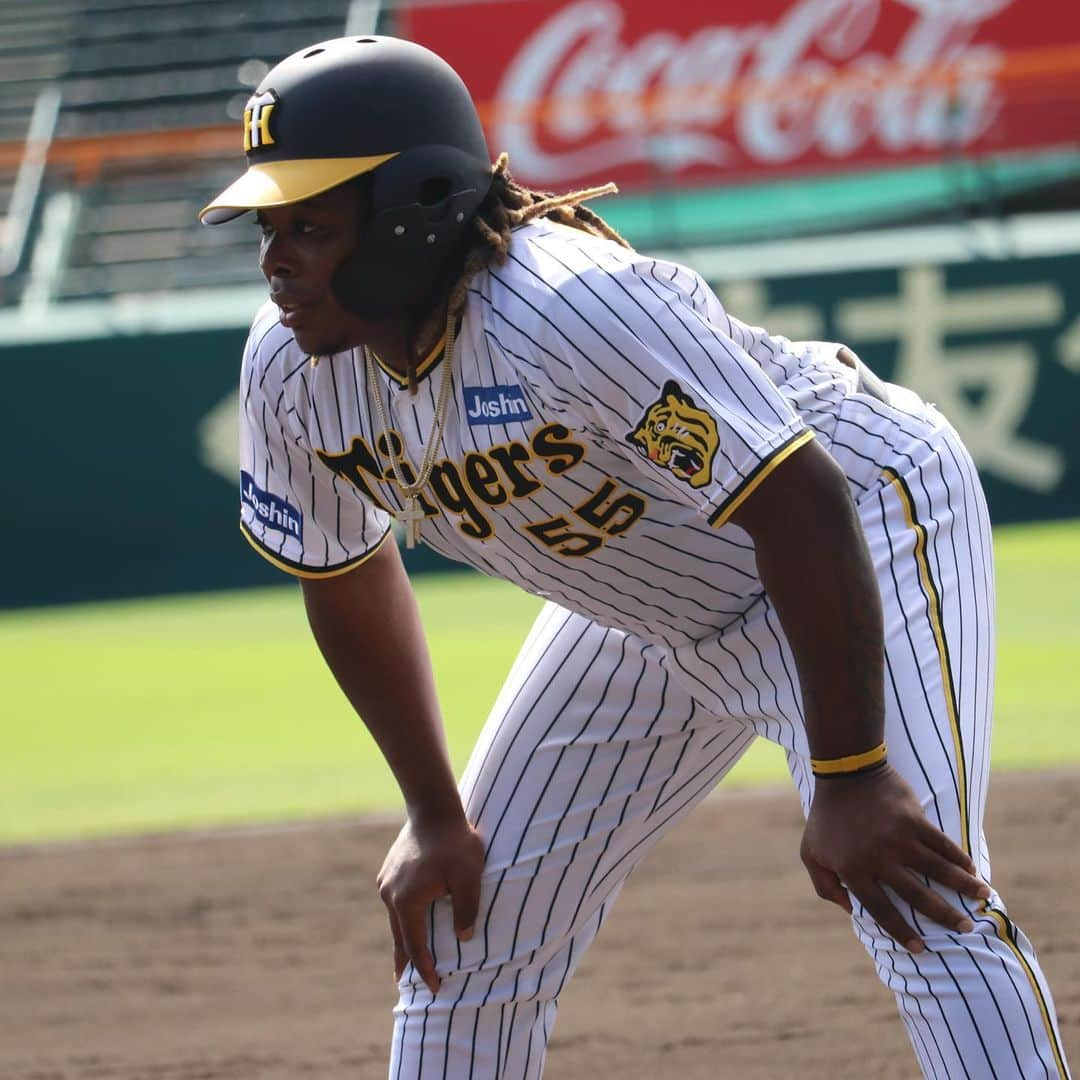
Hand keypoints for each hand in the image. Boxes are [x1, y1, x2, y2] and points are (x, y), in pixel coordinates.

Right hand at [376, 813, 484, 992]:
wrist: (433, 807)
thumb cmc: (455, 841)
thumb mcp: (469, 876)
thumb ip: (467, 909)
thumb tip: (463, 939)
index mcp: (407, 902)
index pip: (415, 946)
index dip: (425, 969)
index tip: (434, 988)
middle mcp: (390, 895)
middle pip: (399, 936)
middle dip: (406, 961)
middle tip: (405, 984)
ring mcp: (386, 881)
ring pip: (395, 918)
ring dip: (402, 936)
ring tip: (406, 956)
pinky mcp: (388, 869)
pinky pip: (395, 900)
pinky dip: (402, 915)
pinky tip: (407, 918)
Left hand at [800, 764, 990, 951]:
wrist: (844, 774)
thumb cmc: (826, 817)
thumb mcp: (810, 852)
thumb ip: (824, 885)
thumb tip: (850, 910)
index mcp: (853, 871)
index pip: (881, 910)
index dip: (902, 932)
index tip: (921, 948)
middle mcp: (878, 859)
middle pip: (918, 896)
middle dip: (945, 916)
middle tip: (966, 929)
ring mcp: (898, 839)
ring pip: (938, 870)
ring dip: (965, 886)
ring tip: (985, 898)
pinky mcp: (913, 819)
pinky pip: (942, 844)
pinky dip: (959, 857)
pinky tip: (972, 869)